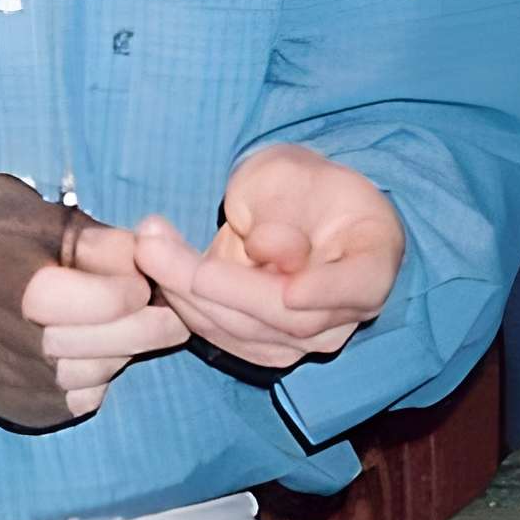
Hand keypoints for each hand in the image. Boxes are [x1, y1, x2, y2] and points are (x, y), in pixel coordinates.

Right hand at [0, 177, 179, 431]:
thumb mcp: (34, 216)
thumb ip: (90, 238)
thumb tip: (147, 255)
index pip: (60, 299)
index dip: (114, 290)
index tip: (143, 276)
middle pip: (82, 344)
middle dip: (141, 327)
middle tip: (174, 312)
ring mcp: (2, 378)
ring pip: (88, 374)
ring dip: (124, 351)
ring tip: (138, 324)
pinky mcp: (18, 407)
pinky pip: (81, 398)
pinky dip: (104, 374)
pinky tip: (104, 347)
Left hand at [133, 146, 405, 372]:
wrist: (292, 207)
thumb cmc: (299, 184)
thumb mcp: (292, 174)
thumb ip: (284, 209)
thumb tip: (270, 250)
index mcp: (371, 260)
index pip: (358, 286)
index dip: (326, 291)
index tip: (291, 289)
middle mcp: (346, 312)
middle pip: (288, 317)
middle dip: (218, 285)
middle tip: (155, 245)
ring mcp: (308, 337)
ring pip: (249, 334)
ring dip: (187, 294)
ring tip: (147, 245)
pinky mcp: (265, 345)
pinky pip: (224, 336)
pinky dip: (185, 306)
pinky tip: (157, 268)